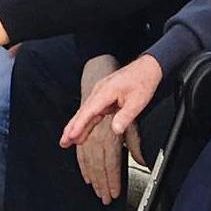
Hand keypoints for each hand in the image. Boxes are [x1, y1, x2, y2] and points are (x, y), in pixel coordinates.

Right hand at [76, 55, 144, 203]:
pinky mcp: (104, 96)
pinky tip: (83, 131)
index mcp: (105, 91)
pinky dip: (86, 122)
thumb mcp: (137, 101)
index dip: (79, 125)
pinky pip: (93, 111)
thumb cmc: (142, 81)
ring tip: (68, 140)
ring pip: (86, 112)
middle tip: (63, 142)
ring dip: (77, 126)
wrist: (147, 68)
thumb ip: (125, 117)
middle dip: (71, 127)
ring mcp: (101, 93)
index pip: (89, 111)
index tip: (71, 136)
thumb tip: (115, 130)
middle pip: (82, 112)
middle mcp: (99, 91)